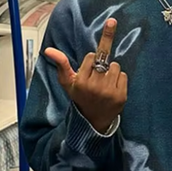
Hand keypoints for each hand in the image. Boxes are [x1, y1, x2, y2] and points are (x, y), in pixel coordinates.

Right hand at [45, 18, 126, 133]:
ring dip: (111, 72)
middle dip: (101, 66)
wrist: (93, 121)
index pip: (91, 56)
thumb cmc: (80, 97)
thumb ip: (60, 64)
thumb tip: (48, 50)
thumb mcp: (67, 83)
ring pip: (115, 66)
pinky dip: (119, 80)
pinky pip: (123, 76)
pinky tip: (112, 89)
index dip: (90, 63)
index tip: (89, 71)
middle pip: (104, 60)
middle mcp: (95, 87)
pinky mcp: (121, 96)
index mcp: (80, 82)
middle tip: (97, 78)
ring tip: (104, 84)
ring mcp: (109, 92)